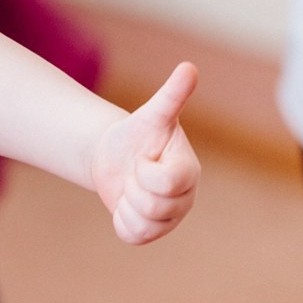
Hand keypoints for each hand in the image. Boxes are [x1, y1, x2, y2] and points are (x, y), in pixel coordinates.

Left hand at [89, 63, 199, 244]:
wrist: (113, 156)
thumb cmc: (135, 133)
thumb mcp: (151, 115)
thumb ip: (172, 96)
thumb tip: (189, 67)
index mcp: (189, 170)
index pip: (167, 182)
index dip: (146, 172)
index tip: (143, 159)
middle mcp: (185, 197)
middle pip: (153, 206)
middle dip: (133, 186)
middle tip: (135, 173)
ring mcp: (170, 218)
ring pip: (144, 223)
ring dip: (126, 203)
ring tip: (131, 187)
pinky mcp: (152, 232)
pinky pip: (133, 235)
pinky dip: (122, 220)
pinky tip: (126, 203)